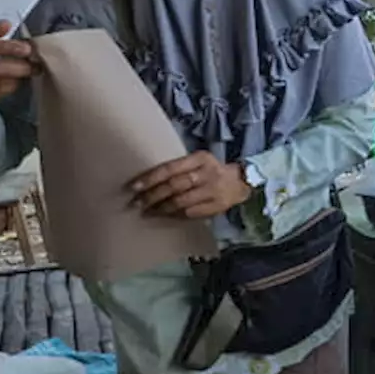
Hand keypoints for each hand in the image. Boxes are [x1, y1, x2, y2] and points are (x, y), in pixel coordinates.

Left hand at [129, 152, 251, 218]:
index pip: (171, 168)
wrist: (240, 182)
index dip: (151, 178)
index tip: (134, 187)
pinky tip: (164, 215)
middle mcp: (207, 174)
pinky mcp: (216, 206)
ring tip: (147, 211)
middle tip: (137, 203)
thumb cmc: (211, 170)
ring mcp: (213, 191)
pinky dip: (175, 214)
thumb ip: (179, 168)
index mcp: (200, 159)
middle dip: (153, 195)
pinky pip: (191, 212)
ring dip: (161, 207)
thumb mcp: (198, 162)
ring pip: (181, 201)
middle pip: (175, 186)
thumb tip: (148, 179)